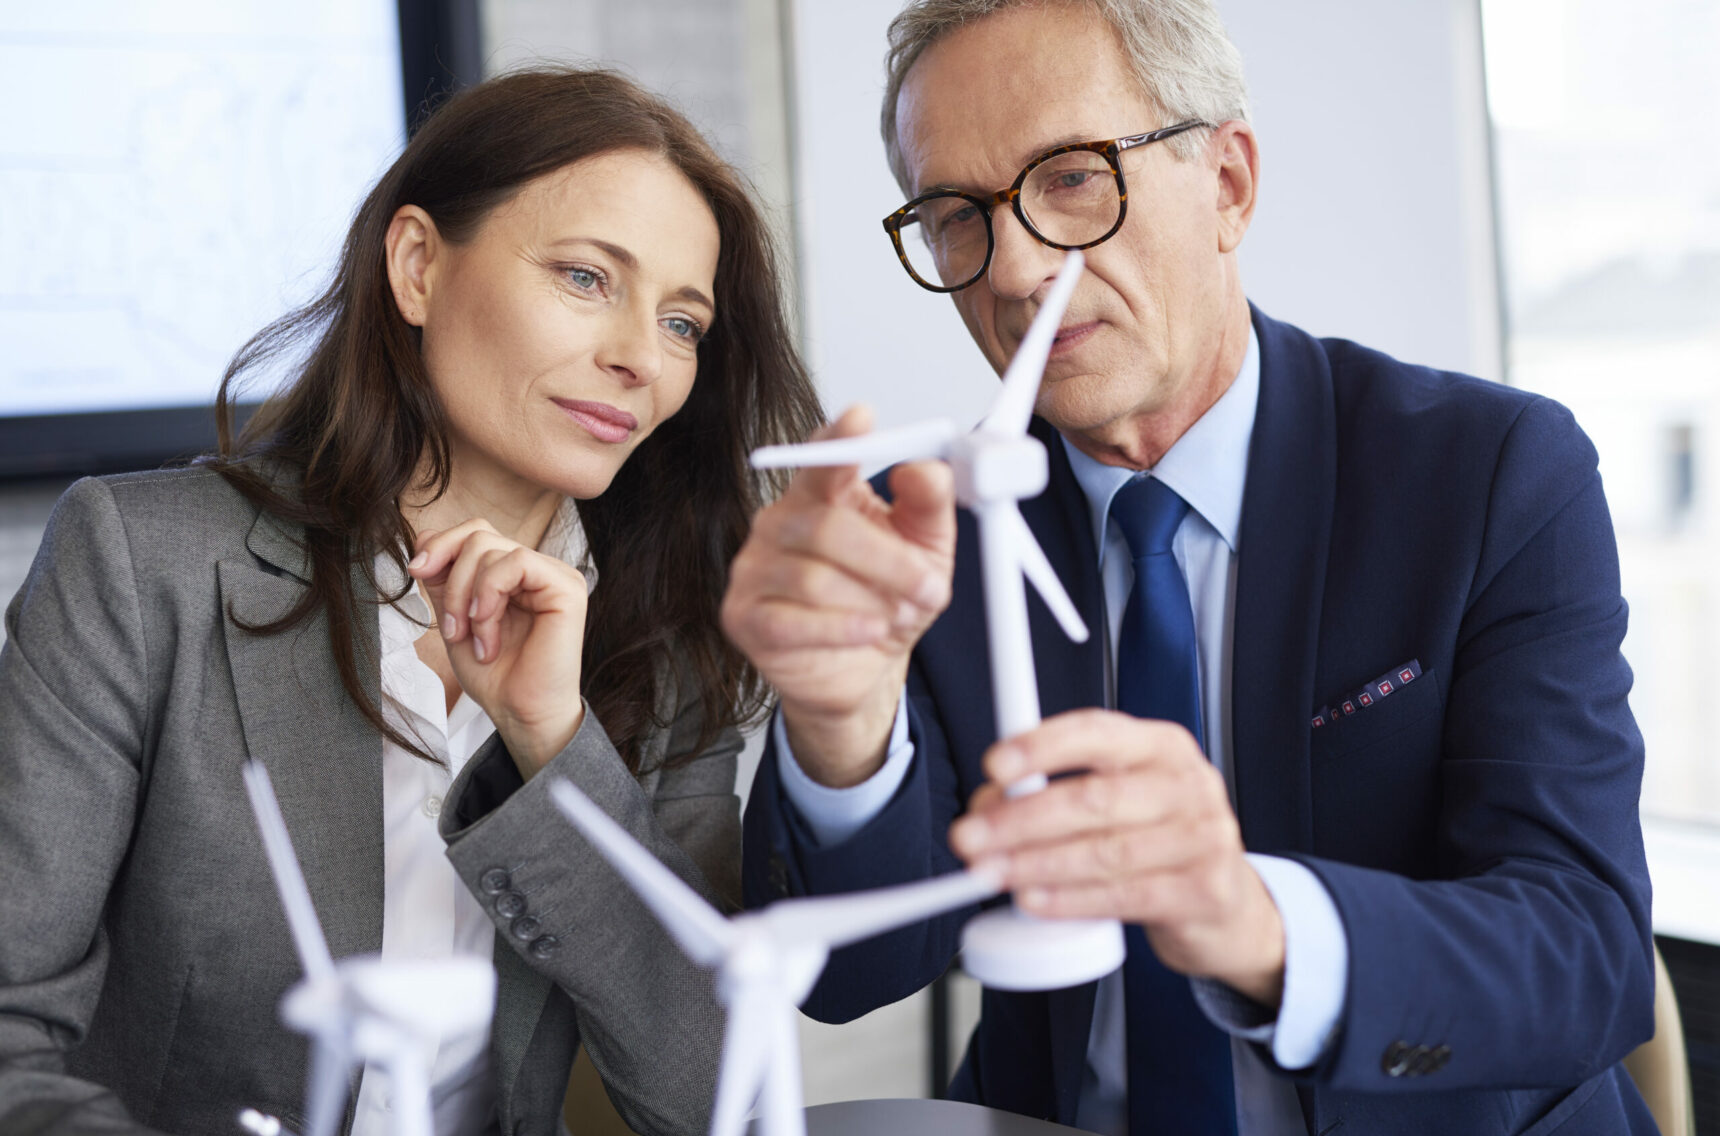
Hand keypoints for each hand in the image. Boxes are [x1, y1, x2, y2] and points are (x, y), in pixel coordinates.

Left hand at [408, 519, 588, 777]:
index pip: (473, 532)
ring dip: (467, 598)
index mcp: (512, 574)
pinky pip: (516, 562)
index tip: (416, 573)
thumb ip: (444, 579)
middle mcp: (535, 568)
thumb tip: (425, 541)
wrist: (520, 714)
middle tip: (449, 628)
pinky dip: (489, 595)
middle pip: (478, 534)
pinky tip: (488, 631)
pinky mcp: (566, 587)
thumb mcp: (455, 619)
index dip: (440, 545)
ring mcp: (553, 575)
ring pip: (491, 548)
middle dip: (450, 579)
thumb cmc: (495, 676)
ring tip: (473, 639)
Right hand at [722, 406, 956, 786]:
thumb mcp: (927, 548)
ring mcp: (754, 568)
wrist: (861, 669)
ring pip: (813, 578)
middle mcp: (780, 521)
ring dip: (870, 601)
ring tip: (896, 616)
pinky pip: (790, 621)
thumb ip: (929, 503)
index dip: (840, 438)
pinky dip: (840, 628)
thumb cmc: (885, 601)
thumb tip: (923, 468)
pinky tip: (868, 630)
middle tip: (928, 586)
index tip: (860, 418)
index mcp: (821, 493)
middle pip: (826, 527)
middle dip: (889, 562)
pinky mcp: (743, 616)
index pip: (823, 455)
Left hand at [949, 710, 1286, 1005]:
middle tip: (971, 836)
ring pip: (1105, 851)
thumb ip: (1060, 793)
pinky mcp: (1206, 891)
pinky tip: (1034, 901)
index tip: (995, 766)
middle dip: (1021, 819)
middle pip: (1094, 798)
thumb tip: (991, 805)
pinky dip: (1070, 901)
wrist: (1227, 906)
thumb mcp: (1120, 802)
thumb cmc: (1158, 842)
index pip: (1097, 732)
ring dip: (1036, 864)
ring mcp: (1204, 838)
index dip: (1042, 747)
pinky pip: (1125, 896)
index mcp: (1161, 746)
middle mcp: (1188, 784)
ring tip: (990, 873)